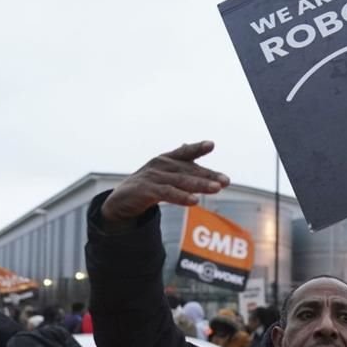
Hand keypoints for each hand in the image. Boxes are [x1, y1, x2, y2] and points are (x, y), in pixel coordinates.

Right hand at [101, 141, 229, 222]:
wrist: (120, 201)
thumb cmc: (146, 186)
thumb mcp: (163, 174)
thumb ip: (179, 165)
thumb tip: (190, 146)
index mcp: (165, 160)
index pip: (184, 153)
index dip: (197, 148)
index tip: (211, 145)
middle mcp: (160, 165)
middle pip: (189, 170)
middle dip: (209, 175)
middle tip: (226, 181)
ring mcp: (153, 177)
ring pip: (181, 181)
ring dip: (200, 185)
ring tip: (216, 189)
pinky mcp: (147, 190)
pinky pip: (168, 193)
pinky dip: (182, 197)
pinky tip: (195, 201)